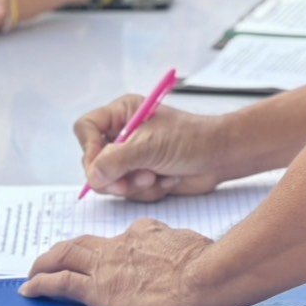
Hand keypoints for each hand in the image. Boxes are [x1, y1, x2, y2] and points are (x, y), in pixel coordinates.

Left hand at [20, 218, 218, 305]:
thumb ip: (183, 249)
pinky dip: (41, 283)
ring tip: (33, 270)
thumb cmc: (209, 266)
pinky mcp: (97, 289)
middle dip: (66, 249)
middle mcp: (123, 243)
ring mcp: (107, 264)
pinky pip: (59, 282)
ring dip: (45, 262)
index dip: (111, 247)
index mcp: (148, 233)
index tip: (110, 255)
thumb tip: (188, 256)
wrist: (202, 277)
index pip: (124, 237)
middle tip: (54, 257)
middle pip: (85, 242)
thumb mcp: (195, 248)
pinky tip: (30, 289)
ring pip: (65, 256)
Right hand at [77, 94, 226, 200]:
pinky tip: (167, 180)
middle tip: (138, 178)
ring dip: (136, 185)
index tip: (103, 165)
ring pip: (110, 182)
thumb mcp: (152, 147)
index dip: (90, 149)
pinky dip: (148, 191)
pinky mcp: (141, 175)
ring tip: (158, 176)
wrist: (220, 157)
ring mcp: (131, 157)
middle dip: (118, 176)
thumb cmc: (192, 140)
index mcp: (123, 113)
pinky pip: (128, 192)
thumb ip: (118, 160)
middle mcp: (123, 134)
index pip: (86, 128)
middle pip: (93, 162)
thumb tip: (93, 176)